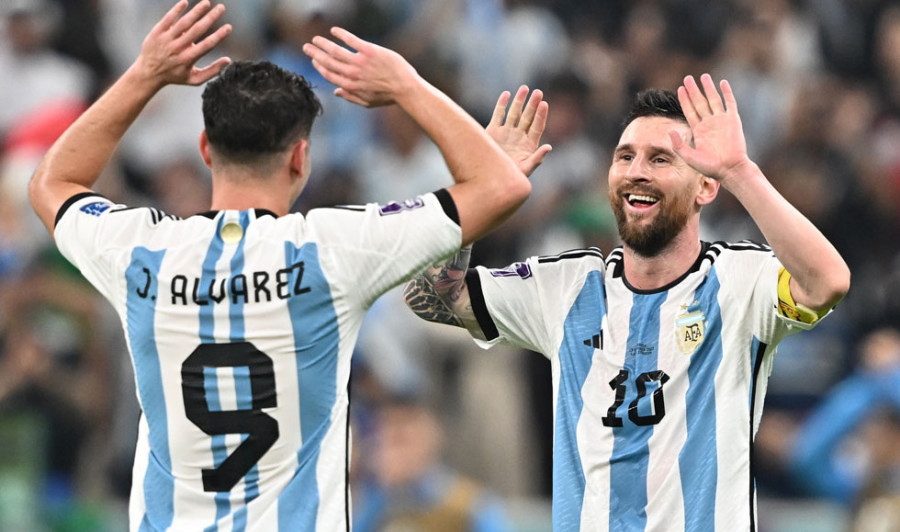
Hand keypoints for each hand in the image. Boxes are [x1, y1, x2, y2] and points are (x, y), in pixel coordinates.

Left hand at [133, 0, 232, 87]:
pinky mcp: (157, 32)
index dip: (219, 35)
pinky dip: (176, 10)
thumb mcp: (195, 79)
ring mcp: (167, 39)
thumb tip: (228, 60)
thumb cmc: (175, 76)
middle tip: (222, 8)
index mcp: (188, 59)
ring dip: (196, 11)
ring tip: (207, 2)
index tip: (229, 27)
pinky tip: (185, 2)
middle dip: (211, 18)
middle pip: (197, 30)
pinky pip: (168, 18)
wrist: (148, 73)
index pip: (207, 44)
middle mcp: (178, 48)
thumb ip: (212, 71)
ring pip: (184, 22)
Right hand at [302, 27, 418, 107]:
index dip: (320, 67)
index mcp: (350, 86)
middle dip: (315, 54)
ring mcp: (360, 62)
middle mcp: (352, 74)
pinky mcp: (369, 51)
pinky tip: (334, 30)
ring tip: (316, 39)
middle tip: (307, 47)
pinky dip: (341, 34)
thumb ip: (350, 97)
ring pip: (335, 51)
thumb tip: (336, 92)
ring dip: (323, 44)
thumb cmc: (388, 96)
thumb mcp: (367, 102)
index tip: (314, 61)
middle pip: (328, 62)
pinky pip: (351, 40)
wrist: (405, 88)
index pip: (329, 75)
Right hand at [486, 86, 551, 176]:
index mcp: (529, 144)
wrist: (490, 178)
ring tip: (524, 88)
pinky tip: (507, 94)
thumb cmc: (510, 177)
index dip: (541, 116)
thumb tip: (549, 146)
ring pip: (514, 113)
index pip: (537, 126)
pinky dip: (502, 105)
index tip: (544, 104)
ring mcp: (506, 132)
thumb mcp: (526, 169)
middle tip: (538, 92)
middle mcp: (518, 136)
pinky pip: (498, 115)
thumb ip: (537, 158)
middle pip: (527, 117)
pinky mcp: (493, 131)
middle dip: (532, 105)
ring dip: (519, 101)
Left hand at [670, 74, 753, 185]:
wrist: (729, 169)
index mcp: (698, 130)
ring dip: (709, 88)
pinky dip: (726, 92)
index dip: (685, 100)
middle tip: (688, 78)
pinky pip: (730, 103)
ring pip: (713, 99)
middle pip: (700, 102)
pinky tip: (722, 82)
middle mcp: (709, 123)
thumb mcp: (689, 157)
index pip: (690, 111)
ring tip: (703, 76)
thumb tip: (669, 131)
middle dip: (694, 90)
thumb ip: (678, 144)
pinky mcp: (733, 120)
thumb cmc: (709, 167)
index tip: (680, 89)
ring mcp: (721, 120)